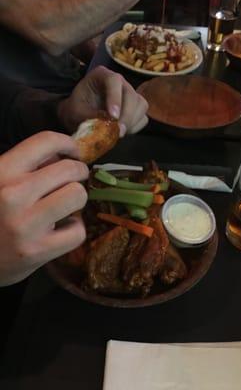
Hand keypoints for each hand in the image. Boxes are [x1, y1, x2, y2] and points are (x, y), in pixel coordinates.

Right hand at [0, 132, 88, 285]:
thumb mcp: (0, 182)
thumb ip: (27, 166)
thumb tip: (63, 154)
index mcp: (1, 171)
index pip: (46, 141)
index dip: (68, 144)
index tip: (73, 152)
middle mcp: (12, 195)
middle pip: (70, 169)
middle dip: (79, 172)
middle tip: (76, 179)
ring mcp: (25, 225)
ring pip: (78, 195)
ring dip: (77, 199)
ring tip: (66, 205)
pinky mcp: (37, 251)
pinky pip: (78, 231)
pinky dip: (74, 230)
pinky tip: (60, 230)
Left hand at [58, 66, 148, 136]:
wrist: (80, 115)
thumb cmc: (77, 109)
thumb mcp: (76, 112)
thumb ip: (89, 116)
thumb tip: (106, 125)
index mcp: (102, 75)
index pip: (114, 81)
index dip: (115, 98)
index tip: (113, 117)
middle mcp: (120, 82)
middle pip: (131, 95)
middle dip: (127, 115)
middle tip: (118, 132)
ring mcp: (130, 94)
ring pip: (141, 105)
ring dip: (132, 122)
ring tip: (118, 133)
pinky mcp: (136, 107)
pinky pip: (143, 117)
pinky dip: (135, 127)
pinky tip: (123, 132)